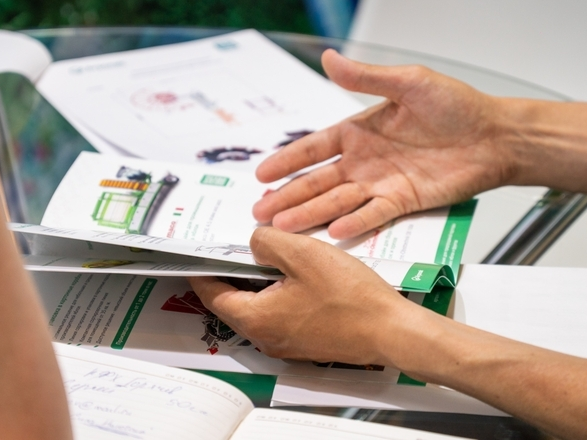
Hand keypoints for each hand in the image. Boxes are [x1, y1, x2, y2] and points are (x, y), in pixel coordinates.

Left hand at [187, 227, 419, 364]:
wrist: (391, 332)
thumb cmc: (349, 297)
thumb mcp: (302, 254)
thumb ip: (267, 242)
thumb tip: (253, 243)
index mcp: (256, 318)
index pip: (212, 294)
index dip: (201, 271)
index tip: (196, 254)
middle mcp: (265, 337)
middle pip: (233, 303)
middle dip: (229, 274)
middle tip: (232, 247)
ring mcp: (286, 344)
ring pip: (258, 309)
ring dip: (256, 283)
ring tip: (265, 254)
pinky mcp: (306, 343)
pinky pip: (279, 316)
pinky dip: (276, 294)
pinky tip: (293, 274)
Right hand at [253, 49, 514, 238]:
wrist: (494, 136)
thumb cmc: (456, 105)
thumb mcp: (408, 82)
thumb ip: (366, 77)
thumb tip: (328, 58)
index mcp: (360, 130)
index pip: (315, 148)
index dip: (287, 160)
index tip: (261, 173)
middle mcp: (365, 160)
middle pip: (318, 181)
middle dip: (288, 196)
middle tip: (260, 212)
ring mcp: (381, 183)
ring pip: (337, 201)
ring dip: (310, 214)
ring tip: (282, 227)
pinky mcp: (403, 201)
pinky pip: (373, 214)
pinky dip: (353, 223)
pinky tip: (331, 232)